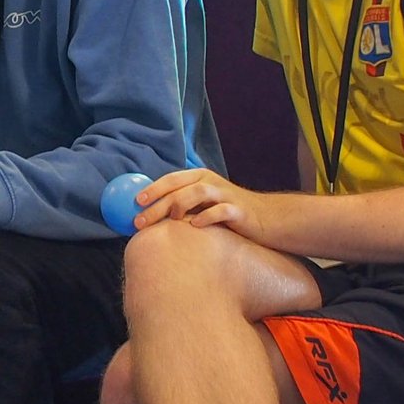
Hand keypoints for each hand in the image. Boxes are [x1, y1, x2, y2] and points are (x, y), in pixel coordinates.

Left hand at [131, 168, 266, 236]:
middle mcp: (211, 183)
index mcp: (200, 178)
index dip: (153, 188)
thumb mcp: (205, 204)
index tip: (135, 202)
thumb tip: (150, 216)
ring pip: (199, 192)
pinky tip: (195, 226)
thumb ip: (183, 204)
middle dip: (157, 203)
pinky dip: (207, 216)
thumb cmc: (229, 214)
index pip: (172, 179)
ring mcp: (226, 195)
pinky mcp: (239, 210)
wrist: (268, 219)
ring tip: (169, 219)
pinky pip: (221, 210)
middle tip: (140, 220)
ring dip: (180, 204)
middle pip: (180, 188)